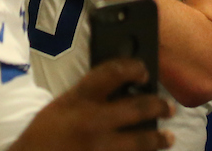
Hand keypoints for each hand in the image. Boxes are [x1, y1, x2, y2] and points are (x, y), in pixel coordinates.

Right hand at [9, 58, 173, 150]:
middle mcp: (94, 121)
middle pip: (137, 108)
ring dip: (157, 139)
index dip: (133, 68)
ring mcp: (100, 147)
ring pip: (140, 142)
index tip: (143, 72)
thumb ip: (86, 96)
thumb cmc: (43, 135)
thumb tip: (119, 88)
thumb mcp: (61, 106)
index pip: (112, 72)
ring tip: (169, 137)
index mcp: (80, 100)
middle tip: (169, 108)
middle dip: (157, 106)